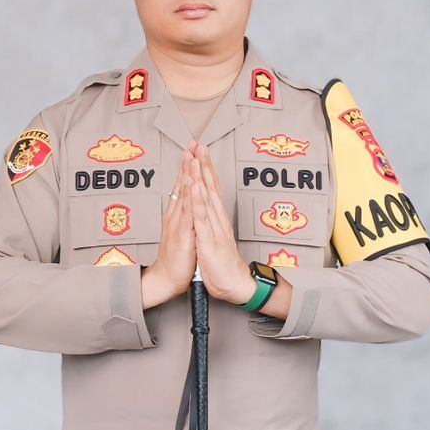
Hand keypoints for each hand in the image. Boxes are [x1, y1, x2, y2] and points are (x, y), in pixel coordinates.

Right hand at [141, 153, 197, 306]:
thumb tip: (188, 205)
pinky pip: (187, 212)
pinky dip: (188, 196)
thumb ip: (185, 218)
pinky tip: (190, 184)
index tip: (193, 150)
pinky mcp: (182, 234)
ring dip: (187, 174)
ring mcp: (178, 223)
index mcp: (177, 214)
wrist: (166, 278)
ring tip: (191, 156)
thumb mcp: (183, 233)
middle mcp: (175, 215)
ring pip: (184, 194)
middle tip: (192, 144)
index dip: (188, 167)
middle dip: (188, 163)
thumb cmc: (176, 259)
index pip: (183, 186)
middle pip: (182, 184)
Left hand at [188, 142, 255, 304]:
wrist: (235, 285)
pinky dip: (198, 200)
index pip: (212, 189)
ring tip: (196, 157)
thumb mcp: (215, 240)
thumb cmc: (223, 265)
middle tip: (200, 144)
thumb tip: (207, 213)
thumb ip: (212, 225)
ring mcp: (214, 228)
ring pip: (207, 197)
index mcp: (217, 219)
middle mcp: (217, 219)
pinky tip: (195, 186)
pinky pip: (202, 217)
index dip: (206, 170)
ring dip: (201, 176)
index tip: (201, 152)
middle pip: (211, 187)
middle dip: (204, 165)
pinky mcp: (209, 239)